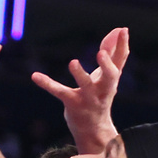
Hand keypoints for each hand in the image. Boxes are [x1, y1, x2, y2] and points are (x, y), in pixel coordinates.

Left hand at [31, 27, 127, 151]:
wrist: (93, 129)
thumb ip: (113, 52)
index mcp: (111, 79)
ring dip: (80, 75)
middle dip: (107, 65)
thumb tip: (121, 29)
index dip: (122, 45)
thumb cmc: (100, 95)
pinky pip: (59, 92)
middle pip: (111, 77)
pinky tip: (35, 76)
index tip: (123, 30)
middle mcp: (103, 88)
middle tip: (101, 53)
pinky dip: (47, 84)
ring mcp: (88, 97)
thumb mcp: (108, 75)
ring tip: (73, 62)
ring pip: (86, 86)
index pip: (120, 61)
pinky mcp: (72, 104)